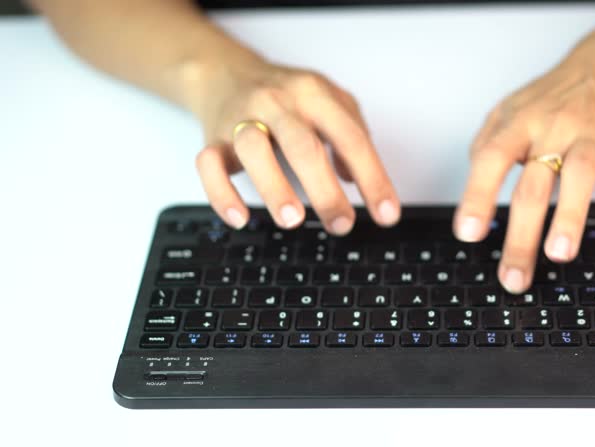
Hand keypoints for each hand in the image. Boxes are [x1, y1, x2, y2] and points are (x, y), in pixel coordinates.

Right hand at [193, 60, 399, 232]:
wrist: (226, 74)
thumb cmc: (288, 96)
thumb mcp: (330, 101)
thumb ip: (352, 135)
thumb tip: (357, 180)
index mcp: (314, 94)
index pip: (350, 138)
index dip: (373, 178)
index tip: (386, 214)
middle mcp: (277, 102)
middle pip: (303, 146)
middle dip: (325, 191)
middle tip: (342, 224)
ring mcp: (241, 118)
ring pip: (253, 150)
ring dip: (274, 188)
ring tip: (292, 220)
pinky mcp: (213, 138)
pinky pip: (208, 164)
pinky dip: (221, 193)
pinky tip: (240, 218)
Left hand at [454, 31, 594, 292]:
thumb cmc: (550, 98)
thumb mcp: (505, 114)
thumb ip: (486, 149)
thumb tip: (475, 195)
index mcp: (518, 124)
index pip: (491, 161)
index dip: (477, 196)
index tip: (468, 233)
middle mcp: (553, 126)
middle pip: (533, 184)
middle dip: (522, 235)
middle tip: (513, 277)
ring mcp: (593, 126)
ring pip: (581, 170)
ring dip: (570, 213)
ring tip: (559, 253)